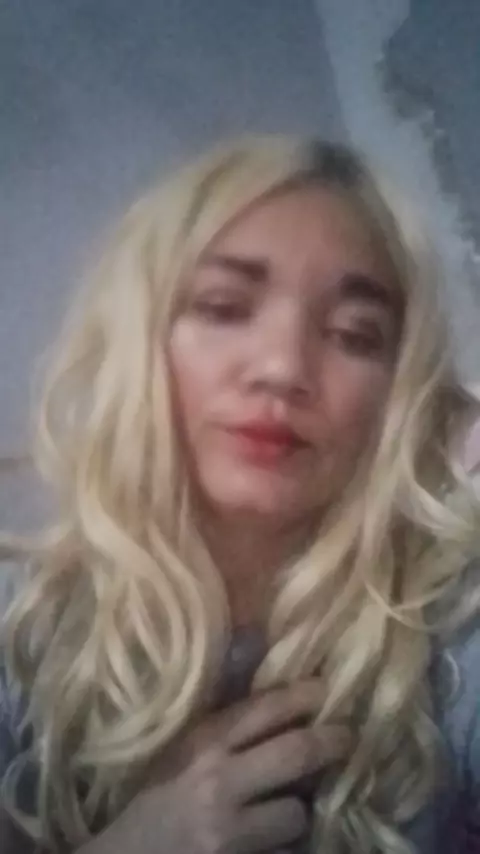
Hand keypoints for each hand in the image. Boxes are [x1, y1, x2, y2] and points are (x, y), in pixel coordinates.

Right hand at [80, 680, 349, 853]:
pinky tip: (272, 840)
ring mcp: (229, 833)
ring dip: (299, 811)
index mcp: (202, 745)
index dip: (303, 695)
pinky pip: (286, 853)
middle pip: (296, 753)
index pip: (264, 709)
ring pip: (297, 813)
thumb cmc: (156, 799)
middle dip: (332, 742)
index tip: (326, 690)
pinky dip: (284, 846)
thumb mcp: (182, 752)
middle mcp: (217, 782)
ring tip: (287, 809)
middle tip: (348, 737)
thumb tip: (279, 690)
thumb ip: (225, 727)